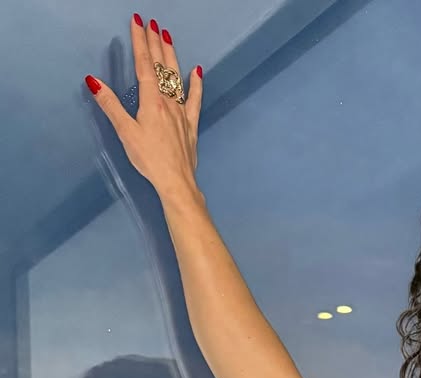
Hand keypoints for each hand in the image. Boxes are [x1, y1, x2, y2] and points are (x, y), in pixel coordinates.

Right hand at [85, 15, 201, 202]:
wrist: (176, 182)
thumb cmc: (149, 160)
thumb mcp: (125, 132)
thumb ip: (111, 105)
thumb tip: (94, 82)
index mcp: (152, 101)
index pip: (144, 65)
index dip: (140, 42)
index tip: (137, 22)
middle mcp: (169, 102)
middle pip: (161, 67)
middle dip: (155, 43)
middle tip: (152, 23)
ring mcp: (182, 113)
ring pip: (177, 78)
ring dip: (171, 56)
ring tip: (167, 37)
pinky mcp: (191, 126)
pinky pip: (195, 100)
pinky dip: (196, 84)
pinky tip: (197, 71)